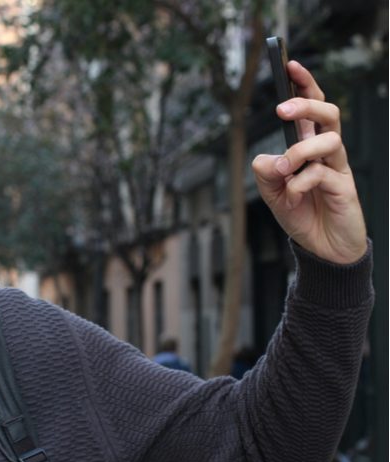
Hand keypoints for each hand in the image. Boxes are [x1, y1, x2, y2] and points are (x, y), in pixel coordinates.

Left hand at [252, 61, 366, 263]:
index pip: (310, 108)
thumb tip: (266, 159)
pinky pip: (322, 174)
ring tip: (284, 170)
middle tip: (281, 110)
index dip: (303, 85)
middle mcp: (325, 153)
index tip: (289, 65)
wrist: (322, 249)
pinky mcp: (344, 188)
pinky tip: (293, 197)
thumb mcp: (272, 195)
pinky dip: (300, 183)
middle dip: (306, 105)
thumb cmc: (301, 215)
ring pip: (329, 140)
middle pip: (328, 113)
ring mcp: (337, 168)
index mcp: (308, 147)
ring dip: (299, 151)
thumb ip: (265, 175)